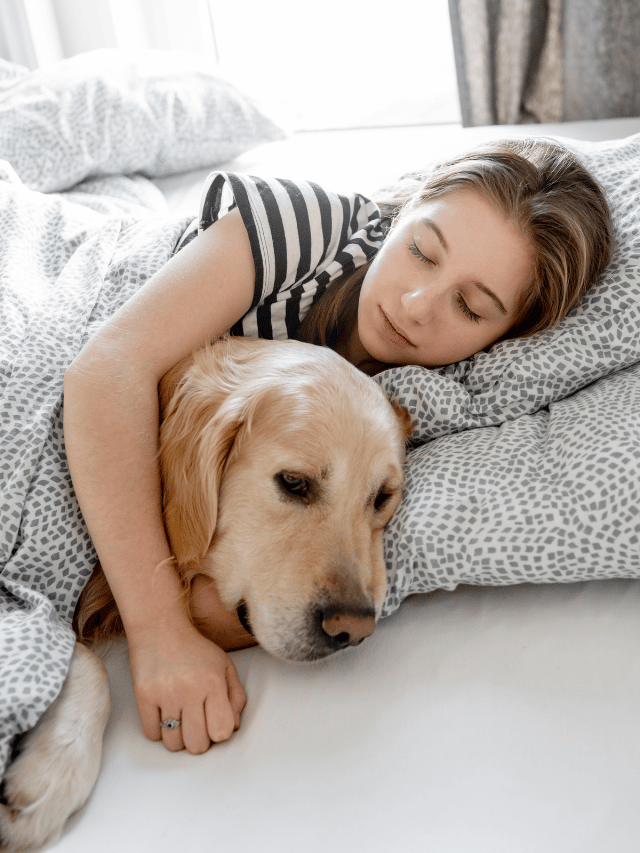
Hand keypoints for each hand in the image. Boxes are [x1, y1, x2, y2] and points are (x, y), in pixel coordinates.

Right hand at [128, 618, 246, 753]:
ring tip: (181, 719)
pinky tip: (164, 714)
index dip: (220, 732)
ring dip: (179, 738)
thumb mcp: (224, 665)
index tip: (215, 721)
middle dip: (200, 740)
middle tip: (197, 723)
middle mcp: (189, 690)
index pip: (221, 732)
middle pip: (197, 745)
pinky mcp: (143, 696)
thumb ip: (236, 697)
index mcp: (213, 682)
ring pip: (173, 745)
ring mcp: (164, 694)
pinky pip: (152, 735)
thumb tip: (233, 728)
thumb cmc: (196, 649)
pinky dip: (159, 731)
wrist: (160, 627)